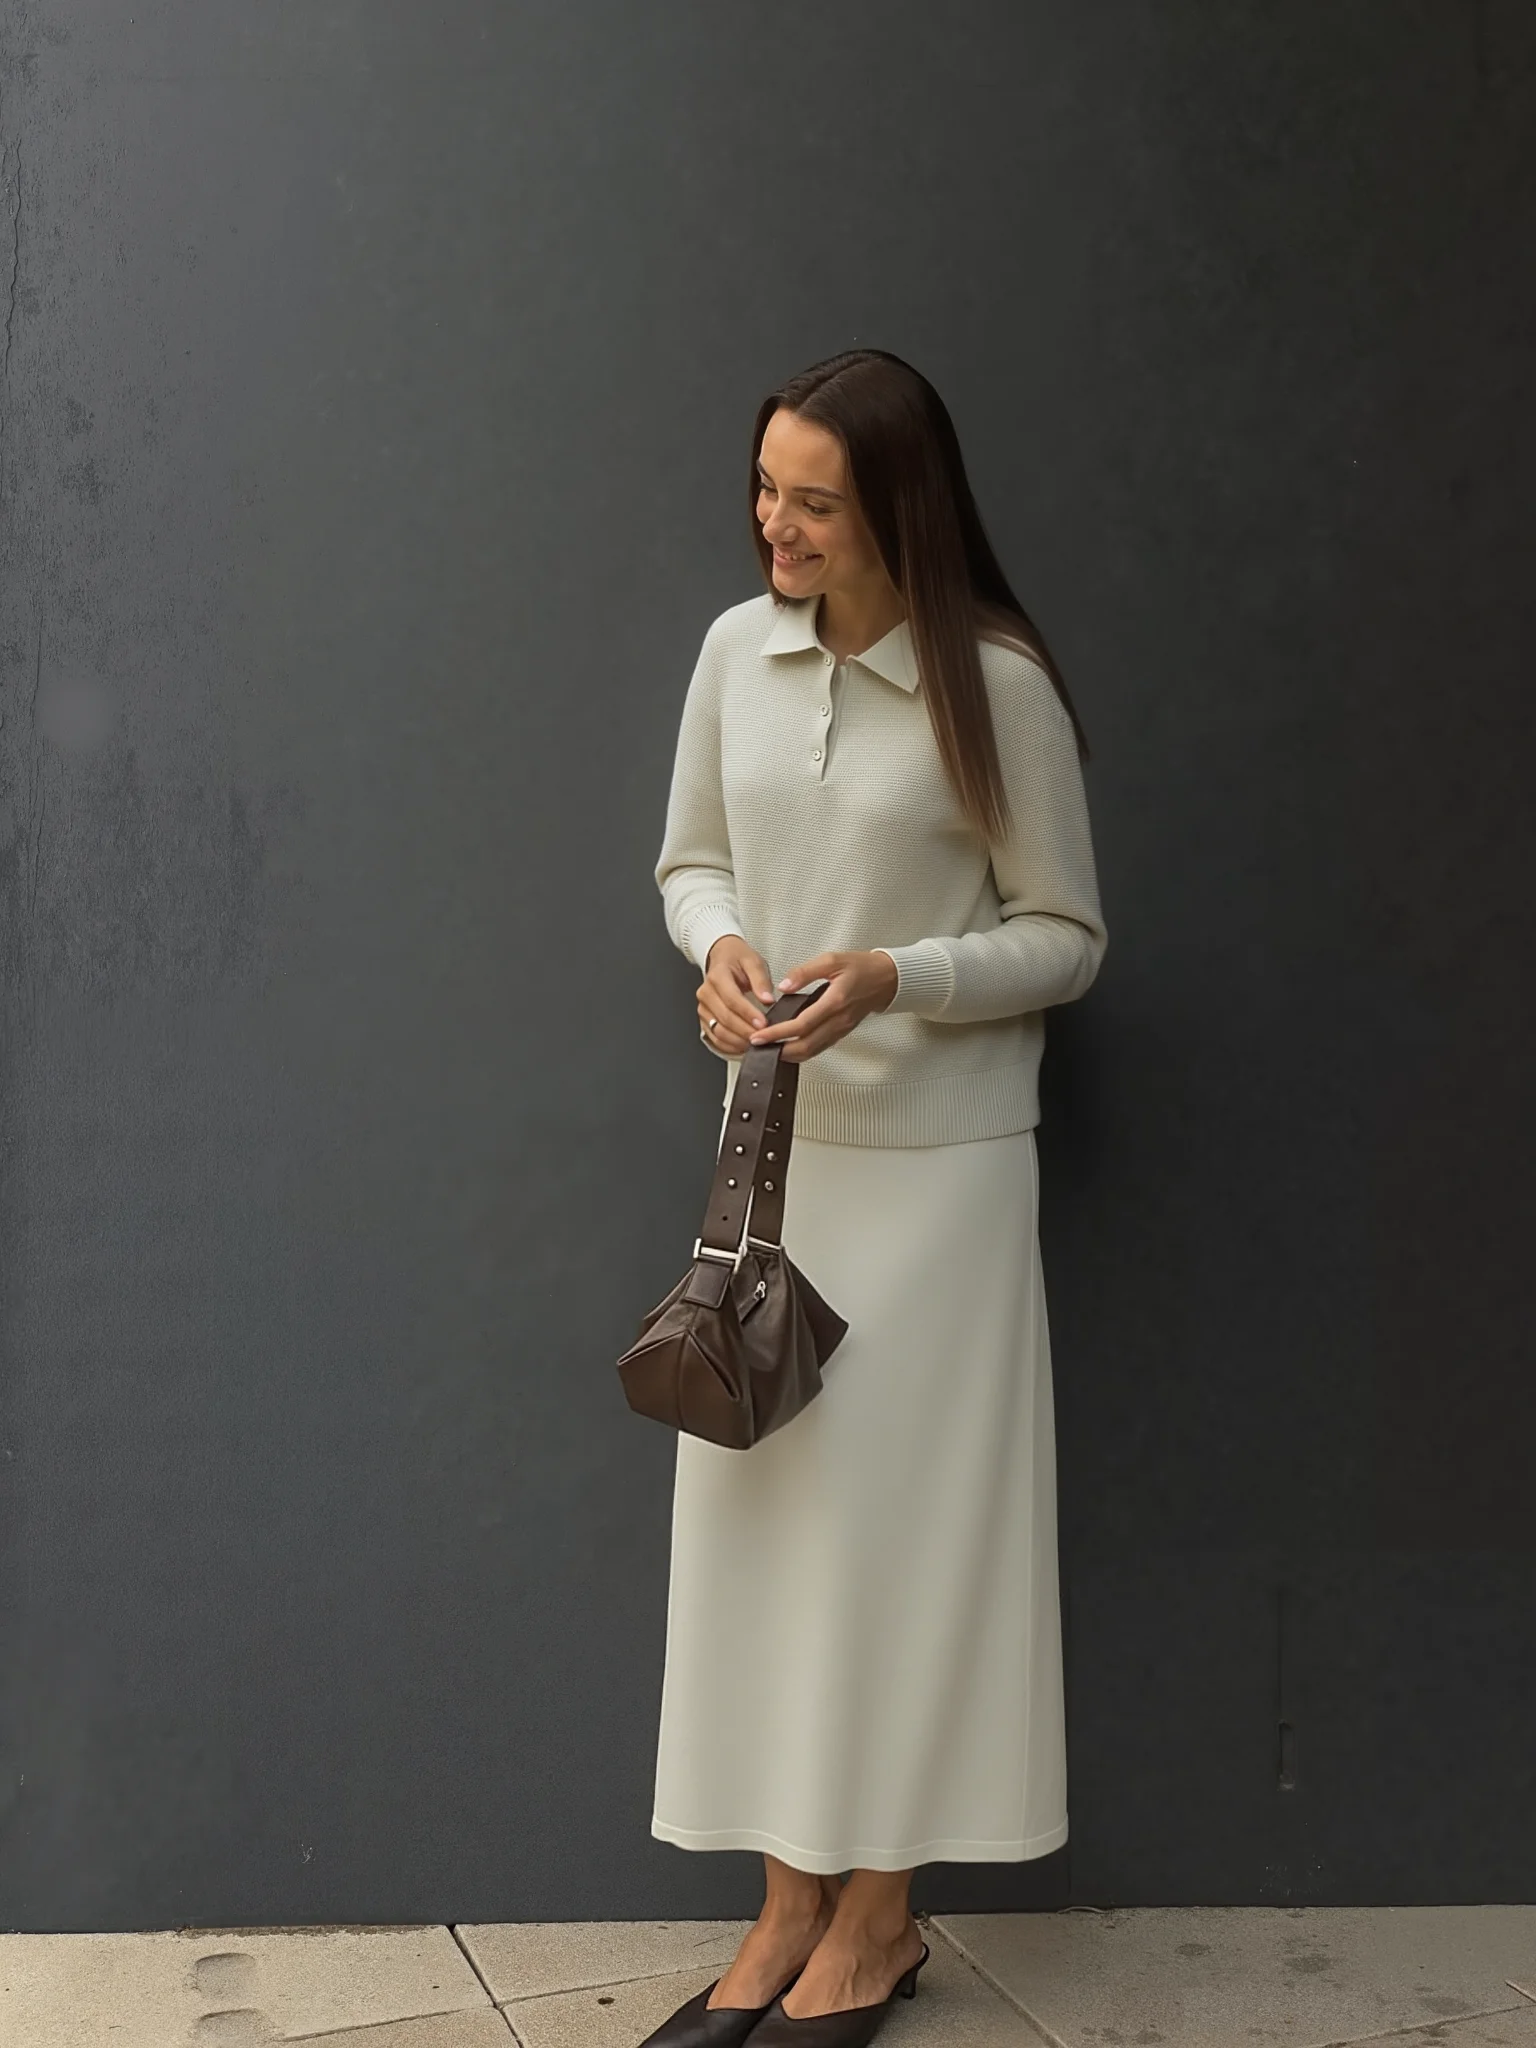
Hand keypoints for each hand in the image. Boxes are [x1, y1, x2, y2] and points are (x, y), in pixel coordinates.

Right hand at [697, 934, 779, 1054]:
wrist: (723, 958)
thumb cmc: (738, 960)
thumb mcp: (754, 962)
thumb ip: (761, 980)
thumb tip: (767, 999)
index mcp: (717, 976)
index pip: (732, 999)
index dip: (748, 1013)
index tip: (763, 1023)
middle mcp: (706, 993)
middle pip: (724, 1018)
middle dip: (745, 1031)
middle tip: (763, 1037)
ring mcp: (703, 1008)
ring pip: (718, 1031)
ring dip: (738, 1041)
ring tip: (757, 1044)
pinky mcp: (705, 1019)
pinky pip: (714, 1038)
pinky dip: (729, 1046)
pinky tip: (744, 1048)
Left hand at [745, 949, 898, 1062]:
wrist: (887, 979)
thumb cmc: (861, 967)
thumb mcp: (831, 959)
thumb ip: (805, 972)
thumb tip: (784, 985)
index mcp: (835, 1001)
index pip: (802, 1025)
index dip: (778, 1033)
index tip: (760, 1036)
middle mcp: (838, 1020)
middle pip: (806, 1046)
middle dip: (779, 1051)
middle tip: (759, 1048)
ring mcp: (841, 1029)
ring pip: (812, 1051)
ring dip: (789, 1055)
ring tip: (769, 1050)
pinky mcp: (842, 1032)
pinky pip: (820, 1048)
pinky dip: (802, 1052)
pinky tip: (788, 1048)